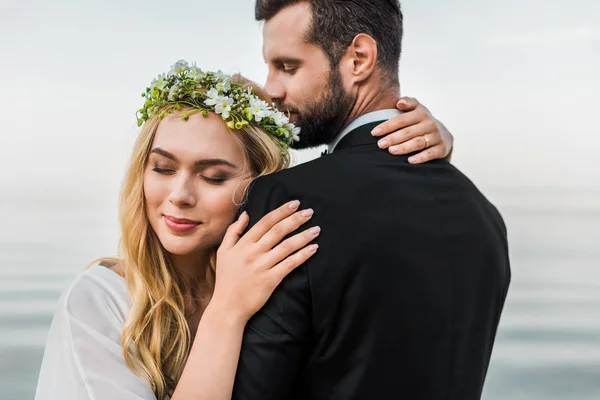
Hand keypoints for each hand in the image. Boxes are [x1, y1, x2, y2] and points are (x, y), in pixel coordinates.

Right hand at [212, 200, 319, 322]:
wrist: (227, 307)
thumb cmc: (226, 280)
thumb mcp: (223, 252)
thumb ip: (233, 232)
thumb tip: (246, 214)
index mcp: (243, 244)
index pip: (265, 222)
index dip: (281, 211)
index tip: (295, 204)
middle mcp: (253, 253)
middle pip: (278, 231)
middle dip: (296, 219)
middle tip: (310, 212)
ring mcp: (262, 266)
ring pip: (287, 246)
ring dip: (303, 236)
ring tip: (316, 229)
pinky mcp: (271, 280)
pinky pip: (290, 264)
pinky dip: (303, 255)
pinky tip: (313, 248)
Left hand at [371, 97, 453, 163]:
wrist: (444, 135)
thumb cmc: (422, 122)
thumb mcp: (417, 109)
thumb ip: (408, 102)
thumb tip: (399, 102)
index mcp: (421, 113)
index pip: (401, 119)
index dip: (387, 126)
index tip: (374, 132)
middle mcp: (430, 124)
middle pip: (408, 132)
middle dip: (393, 138)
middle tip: (380, 144)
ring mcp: (436, 136)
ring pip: (418, 142)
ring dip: (404, 147)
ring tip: (391, 151)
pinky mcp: (441, 148)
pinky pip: (430, 153)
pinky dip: (420, 157)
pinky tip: (409, 161)